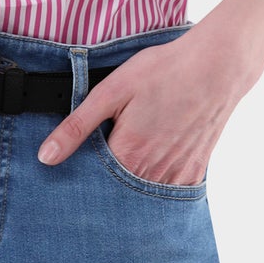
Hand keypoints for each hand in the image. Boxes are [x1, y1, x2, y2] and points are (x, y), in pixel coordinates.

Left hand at [35, 18, 263, 183]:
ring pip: (143, 196)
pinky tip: (150, 166)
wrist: (217, 66)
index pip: (92, 184)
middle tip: (103, 164)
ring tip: (127, 162)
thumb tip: (46, 156)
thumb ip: (77, 127)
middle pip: (118, 194)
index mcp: (128, 155)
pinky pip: (169, 192)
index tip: (73, 172)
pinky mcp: (195, 172)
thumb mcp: (111, 91)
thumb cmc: (164, 72)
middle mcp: (153, 174)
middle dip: (105, 188)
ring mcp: (177, 176)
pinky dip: (155, 185)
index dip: (80, 178)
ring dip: (130, 189)